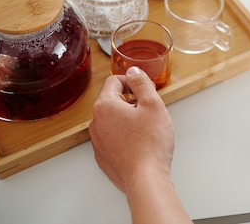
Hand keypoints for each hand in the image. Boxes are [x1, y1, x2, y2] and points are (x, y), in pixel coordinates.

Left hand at [89, 66, 174, 192]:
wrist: (146, 178)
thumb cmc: (150, 143)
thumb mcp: (153, 104)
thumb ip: (142, 82)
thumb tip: (133, 71)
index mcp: (105, 106)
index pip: (115, 81)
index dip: (133, 82)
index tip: (145, 91)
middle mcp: (96, 122)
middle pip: (113, 101)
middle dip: (132, 102)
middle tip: (150, 112)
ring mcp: (98, 141)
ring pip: (113, 120)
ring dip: (128, 119)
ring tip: (146, 130)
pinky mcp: (103, 156)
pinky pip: (113, 138)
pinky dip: (125, 136)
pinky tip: (140, 144)